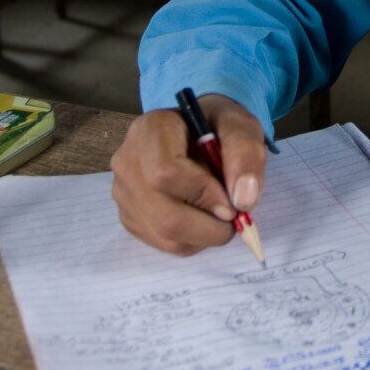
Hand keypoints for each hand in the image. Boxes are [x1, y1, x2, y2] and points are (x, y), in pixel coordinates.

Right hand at [110, 93, 267, 254]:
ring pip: (164, 235)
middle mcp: (128, 161)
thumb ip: (246, 154)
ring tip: (218, 210)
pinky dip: (192, 240)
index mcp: (151, 129)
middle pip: (164, 216)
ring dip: (203, 235)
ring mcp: (124, 192)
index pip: (166, 174)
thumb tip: (244, 200)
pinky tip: (201, 215)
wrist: (197, 133)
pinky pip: (162, 243)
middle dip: (208, 226)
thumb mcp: (240, 125)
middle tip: (233, 217)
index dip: (203, 194)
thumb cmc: (218, 127)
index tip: (233, 202)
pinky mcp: (129, 216)